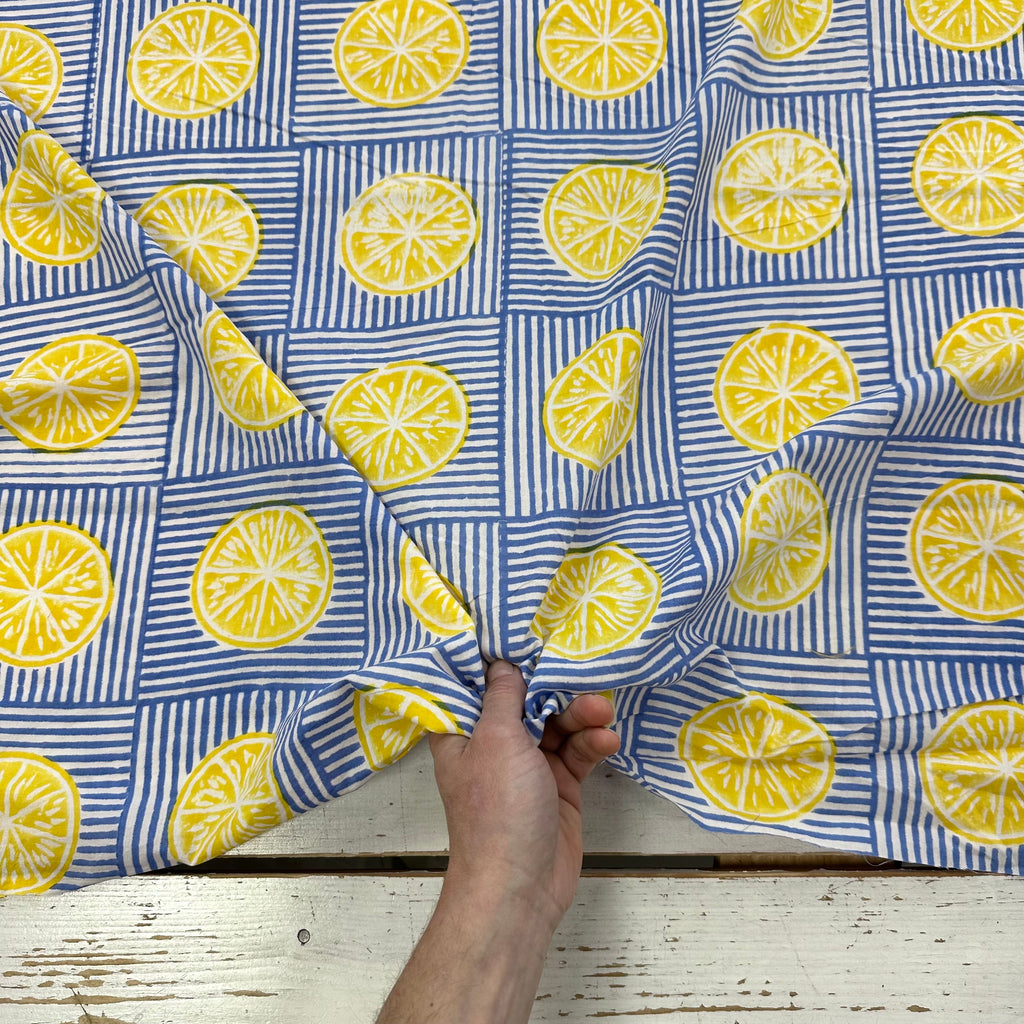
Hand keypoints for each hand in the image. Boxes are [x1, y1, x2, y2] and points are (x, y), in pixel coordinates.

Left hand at [429, 659, 619, 930]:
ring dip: (580, 716)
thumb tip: (502, 662)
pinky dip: (592, 744)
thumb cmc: (496, 809)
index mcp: (464, 733)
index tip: (528, 632)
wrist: (520, 886)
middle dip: (555, 688)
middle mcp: (494, 746)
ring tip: (602, 712)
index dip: (502, 662)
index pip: (479, 686)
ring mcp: (528, 767)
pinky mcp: (559, 787)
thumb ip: (503, 697)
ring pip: (557, 725)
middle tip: (582, 674)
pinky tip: (607, 738)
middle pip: (527, 701)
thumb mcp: (496, 740)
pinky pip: (577, 753)